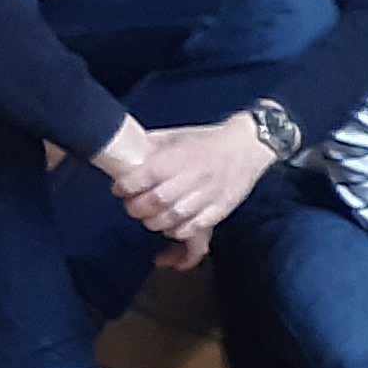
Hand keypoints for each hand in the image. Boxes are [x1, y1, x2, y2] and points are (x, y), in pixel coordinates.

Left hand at [101, 115, 278, 260]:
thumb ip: (151, 147)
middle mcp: (194, 176)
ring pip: (174, 218)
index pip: (145, 176)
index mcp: (180, 156)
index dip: (126, 186)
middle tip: (132, 206)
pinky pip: (194, 227)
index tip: (120, 189)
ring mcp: (209, 195)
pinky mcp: (220, 209)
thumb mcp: (176, 136)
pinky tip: (171, 226)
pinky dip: (178, 231)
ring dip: (155, 222)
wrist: (247, 147)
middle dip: (137, 208)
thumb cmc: (208, 141)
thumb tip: (124, 154)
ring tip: (150, 218)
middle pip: (157, 201)